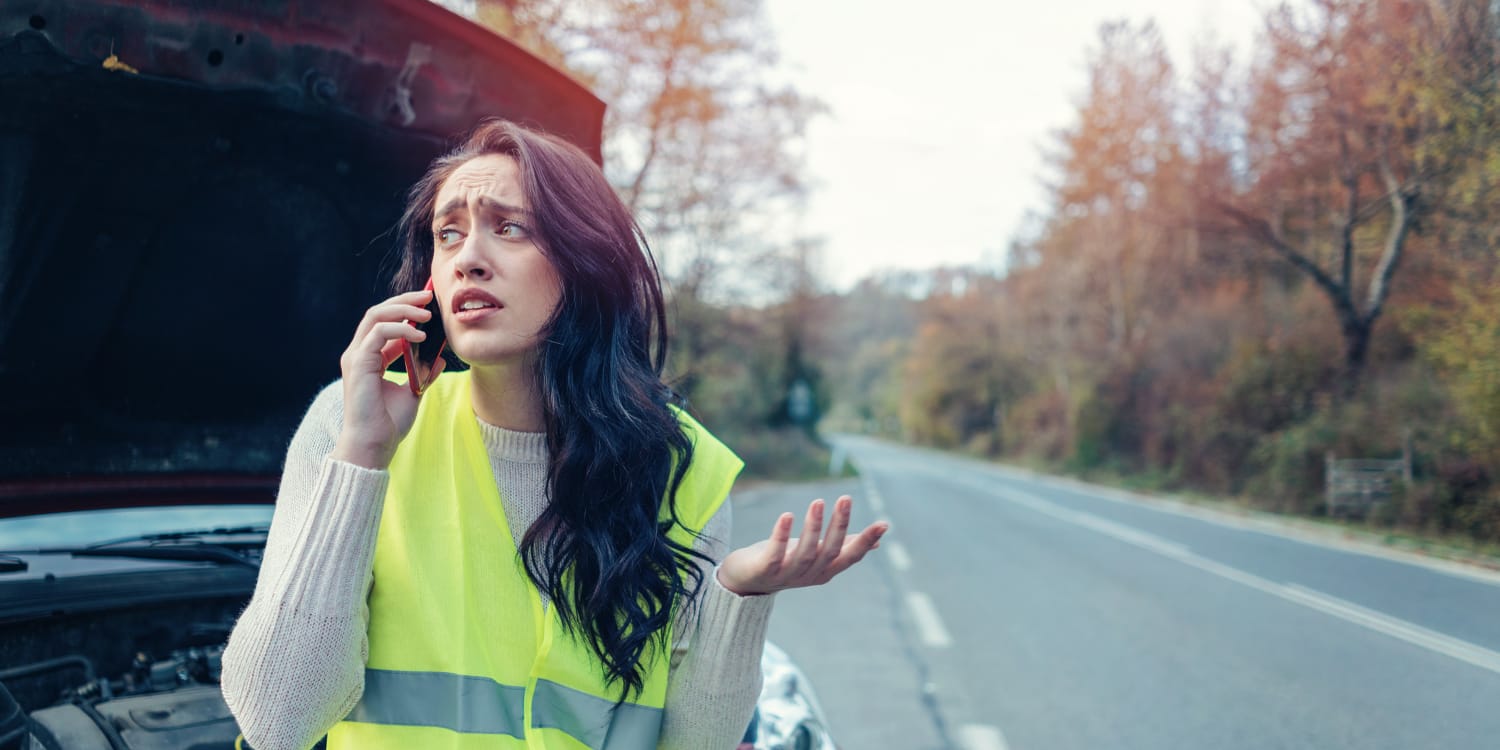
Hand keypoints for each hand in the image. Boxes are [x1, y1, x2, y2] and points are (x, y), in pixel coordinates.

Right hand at [330, 289, 447, 468]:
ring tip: (427, 314)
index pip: (385, 322)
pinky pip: (378, 333)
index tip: (430, 303)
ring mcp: (356, 356)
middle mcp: (360, 353)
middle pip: (378, 312)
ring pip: (376, 316)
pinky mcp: (358, 363)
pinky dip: (400, 329)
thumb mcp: (413, 392)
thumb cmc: (389, 424)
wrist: (375, 445)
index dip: (407, 310)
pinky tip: (420, 336)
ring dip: (403, 310)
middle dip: (404, 300)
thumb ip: (423, 373)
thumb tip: (439, 357)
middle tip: (429, 295)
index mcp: (371, 358)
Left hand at [717, 496, 887, 595]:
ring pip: (805, 552)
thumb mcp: (817, 553)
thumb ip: (843, 547)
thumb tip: (877, 543)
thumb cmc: (785, 561)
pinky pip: (775, 553)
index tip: (883, 524)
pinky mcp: (764, 570)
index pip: (850, 556)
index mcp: (825, 570)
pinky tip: (787, 515)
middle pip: (829, 551)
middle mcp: (810, 574)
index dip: (866, 541)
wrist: (744, 580)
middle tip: (845, 498)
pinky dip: (781, 535)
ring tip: (817, 502)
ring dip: (812, 527)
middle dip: (839, 525)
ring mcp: (787, 574)